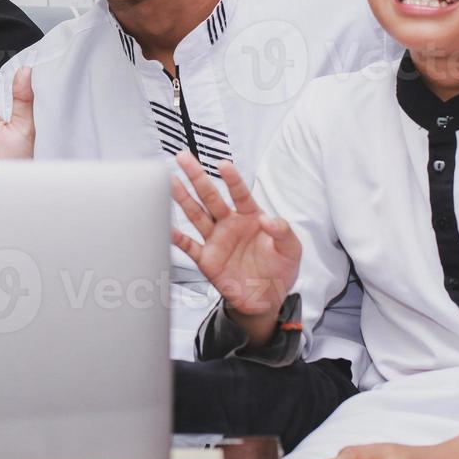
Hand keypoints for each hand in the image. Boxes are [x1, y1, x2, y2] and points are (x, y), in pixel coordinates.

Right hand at [170, 152, 299, 319]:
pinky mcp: (207, 259)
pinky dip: (177, 238)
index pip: (240, 193)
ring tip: (171, 182)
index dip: (232, 179)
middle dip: (197, 176)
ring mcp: (216, 240)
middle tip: (184, 158)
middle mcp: (229, 224)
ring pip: (196, 214)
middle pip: (210, 196)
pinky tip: (167, 227)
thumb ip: (283, 232)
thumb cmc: (279, 269)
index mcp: (250, 217)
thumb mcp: (291, 250)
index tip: (223, 164)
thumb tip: (268, 219)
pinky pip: (189, 246)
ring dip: (183, 198)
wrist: (267, 299)